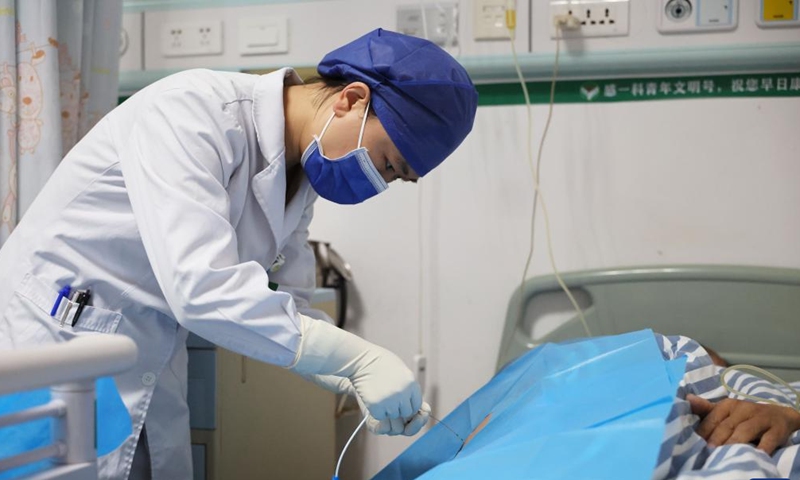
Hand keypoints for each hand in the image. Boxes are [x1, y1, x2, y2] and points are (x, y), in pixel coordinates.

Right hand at [301, 373, 430, 435]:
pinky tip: (373, 398)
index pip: (416, 405)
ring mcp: (389, 401)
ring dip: (387, 410)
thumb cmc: (381, 363)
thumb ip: (410, 388)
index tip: (401, 402)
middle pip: (406, 413)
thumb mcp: (402, 371)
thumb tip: (417, 407)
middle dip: (399, 409)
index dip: (408, 405)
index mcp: (411, 383)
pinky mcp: (376, 406)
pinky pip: (380, 417)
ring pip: (393, 416)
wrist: (361, 360)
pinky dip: (376, 411)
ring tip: (380, 395)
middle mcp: (402, 393)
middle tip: (389, 399)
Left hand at [688, 394, 799, 454]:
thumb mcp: (726, 410)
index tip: (693, 444)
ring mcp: (761, 419)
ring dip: (734, 443)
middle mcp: (744, 409)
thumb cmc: (745, 415)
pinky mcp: (777, 430)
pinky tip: (753, 456)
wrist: (780, 415)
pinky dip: (761, 448)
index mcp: (728, 405)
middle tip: (707, 452)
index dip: (703, 432)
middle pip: (727, 425)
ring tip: (724, 455)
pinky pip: (768, 440)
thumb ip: (706, 409)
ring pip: (745, 431)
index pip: (712, 418)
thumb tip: (686, 399)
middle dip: (715, 439)